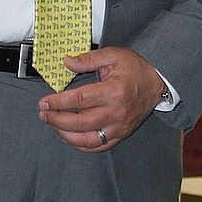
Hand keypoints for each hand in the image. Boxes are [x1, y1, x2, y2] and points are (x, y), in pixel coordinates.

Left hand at [38, 46, 167, 151]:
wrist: (157, 82)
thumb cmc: (136, 69)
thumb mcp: (112, 55)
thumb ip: (88, 59)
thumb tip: (67, 62)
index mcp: (113, 91)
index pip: (79, 100)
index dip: (58, 103)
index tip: (44, 102)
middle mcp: (116, 112)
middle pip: (80, 123)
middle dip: (57, 120)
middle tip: (44, 114)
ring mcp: (119, 126)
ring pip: (87, 140)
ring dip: (66, 135)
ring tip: (54, 125)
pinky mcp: (121, 134)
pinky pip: (99, 146)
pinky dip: (82, 145)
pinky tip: (70, 137)